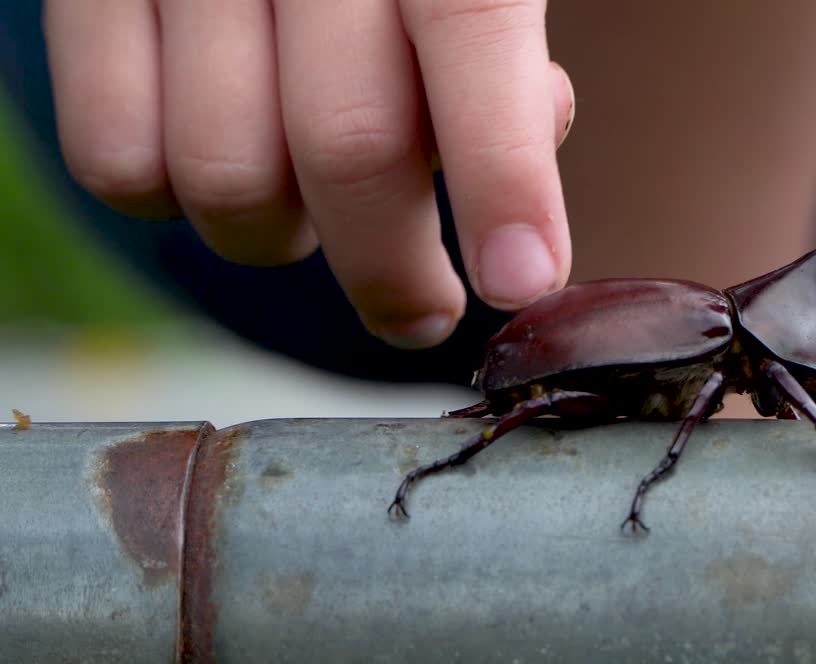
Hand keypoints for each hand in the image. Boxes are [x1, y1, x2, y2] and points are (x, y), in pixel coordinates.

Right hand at [44, 0, 574, 347]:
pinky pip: (117, 164)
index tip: (521, 278)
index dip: (501, 171)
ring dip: (282, 238)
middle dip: (392, 268)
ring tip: (313, 204)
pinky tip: (230, 166)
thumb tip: (524, 151)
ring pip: (227, 177)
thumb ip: (494, 42)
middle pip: (347, 140)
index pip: (472, 28)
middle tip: (423, 311)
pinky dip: (180, 206)